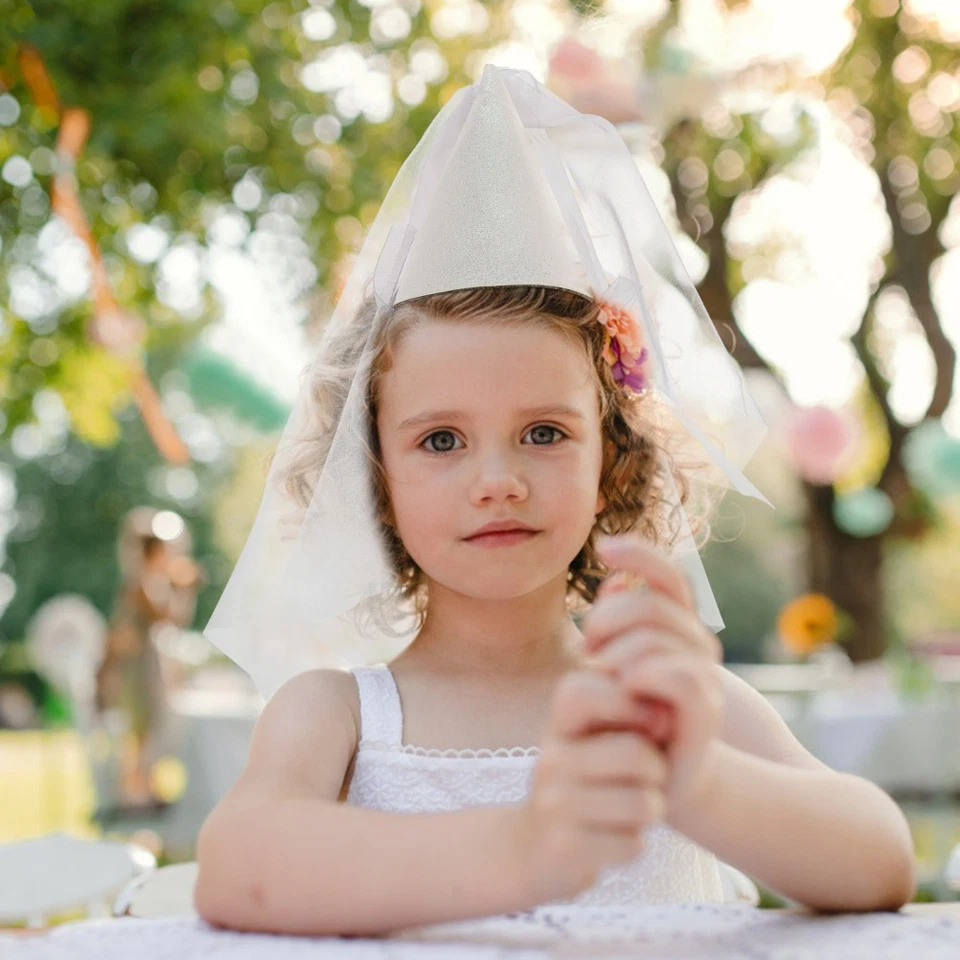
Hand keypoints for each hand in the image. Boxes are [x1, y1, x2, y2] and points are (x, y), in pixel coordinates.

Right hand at [512, 670, 668, 903]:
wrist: (535, 845)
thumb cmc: (587, 779)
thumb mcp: (597, 735)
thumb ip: (632, 710)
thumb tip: (664, 715)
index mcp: (560, 723)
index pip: (589, 692)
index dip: (634, 708)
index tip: (646, 727)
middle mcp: (550, 759)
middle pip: (636, 754)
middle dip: (657, 771)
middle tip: (645, 779)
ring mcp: (553, 805)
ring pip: (643, 804)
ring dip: (650, 810)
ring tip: (629, 808)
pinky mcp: (565, 848)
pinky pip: (633, 845)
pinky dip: (633, 844)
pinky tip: (611, 838)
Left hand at [582, 535, 724, 810]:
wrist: (660, 780)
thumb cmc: (629, 718)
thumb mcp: (613, 664)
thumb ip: (616, 625)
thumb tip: (612, 581)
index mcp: (679, 629)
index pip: (669, 576)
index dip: (640, 554)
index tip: (603, 547)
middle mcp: (699, 647)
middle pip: (651, 605)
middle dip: (608, 620)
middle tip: (589, 652)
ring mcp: (705, 679)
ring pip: (657, 639)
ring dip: (617, 655)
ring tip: (604, 678)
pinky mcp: (705, 713)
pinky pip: (679, 676)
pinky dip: (647, 674)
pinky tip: (626, 686)